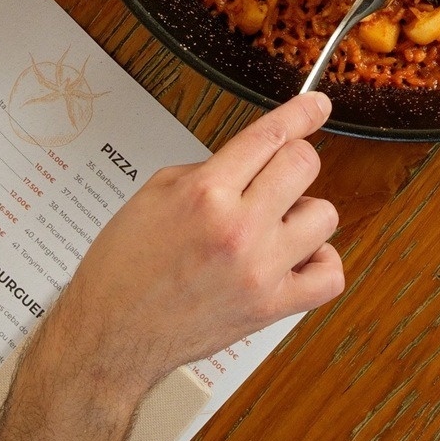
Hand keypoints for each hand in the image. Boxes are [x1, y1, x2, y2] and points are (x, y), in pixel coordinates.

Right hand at [46, 91, 343, 395]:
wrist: (110, 335)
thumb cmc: (123, 268)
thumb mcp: (154, 194)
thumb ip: (208, 169)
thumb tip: (252, 160)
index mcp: (205, 193)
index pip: (270, 135)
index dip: (301, 113)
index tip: (317, 105)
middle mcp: (238, 228)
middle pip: (304, 165)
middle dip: (291, 162)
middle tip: (275, 175)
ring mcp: (260, 270)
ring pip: (325, 215)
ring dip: (304, 212)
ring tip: (275, 224)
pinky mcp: (271, 308)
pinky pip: (329, 275)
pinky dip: (319, 262)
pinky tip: (296, 257)